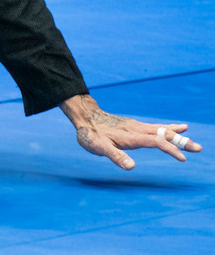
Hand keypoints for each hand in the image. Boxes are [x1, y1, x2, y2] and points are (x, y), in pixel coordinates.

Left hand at [60, 94, 202, 169]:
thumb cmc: (91, 134)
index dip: (170, 150)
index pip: (156, 142)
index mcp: (132, 136)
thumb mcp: (99, 148)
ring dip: (178, 135)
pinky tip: (178, 128)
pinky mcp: (135, 126)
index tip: (182, 158)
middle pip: (164, 135)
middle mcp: (137, 129)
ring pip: (162, 130)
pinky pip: (156, 127)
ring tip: (192, 138)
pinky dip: (169, 128)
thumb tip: (132, 167)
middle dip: (181, 142)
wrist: (85, 117)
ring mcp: (137, 126)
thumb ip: (116, 157)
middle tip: (199, 148)